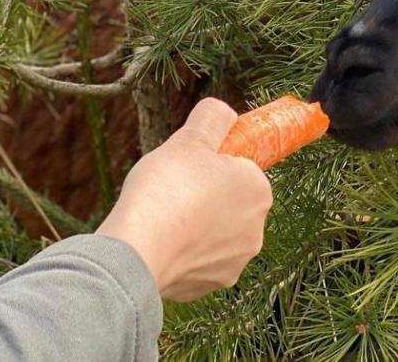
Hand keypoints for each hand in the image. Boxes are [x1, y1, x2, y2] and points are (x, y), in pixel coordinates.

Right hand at [96, 98, 272, 301]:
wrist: (137, 250)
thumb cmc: (168, 189)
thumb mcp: (191, 138)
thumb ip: (213, 117)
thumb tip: (222, 111)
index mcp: (259, 190)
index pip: (240, 169)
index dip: (213, 165)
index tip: (190, 168)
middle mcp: (256, 230)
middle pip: (229, 202)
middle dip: (206, 196)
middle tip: (174, 190)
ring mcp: (234, 262)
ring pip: (214, 234)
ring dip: (195, 227)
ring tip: (164, 217)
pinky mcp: (209, 286)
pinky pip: (196, 262)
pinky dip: (182, 253)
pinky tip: (161, 243)